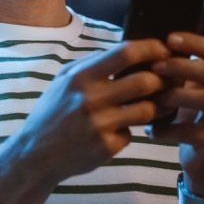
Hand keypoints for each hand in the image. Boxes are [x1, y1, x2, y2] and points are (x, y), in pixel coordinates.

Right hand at [9, 38, 171, 184]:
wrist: (35, 154)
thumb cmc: (53, 112)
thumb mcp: (64, 80)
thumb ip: (93, 64)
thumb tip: (127, 49)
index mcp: (81, 76)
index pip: (125, 53)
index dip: (151, 49)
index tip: (164, 50)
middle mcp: (90, 99)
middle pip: (145, 81)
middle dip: (163, 80)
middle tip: (168, 81)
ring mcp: (99, 125)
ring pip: (147, 110)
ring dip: (155, 108)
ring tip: (152, 106)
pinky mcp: (106, 147)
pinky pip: (131, 134)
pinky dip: (127, 132)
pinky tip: (116, 131)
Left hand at [148, 33, 203, 195]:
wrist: (200, 158)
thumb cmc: (186, 116)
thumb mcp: (183, 88)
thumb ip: (174, 69)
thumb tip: (144, 46)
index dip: (193, 42)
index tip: (168, 39)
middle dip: (182, 66)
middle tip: (156, 66)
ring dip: (177, 96)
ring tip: (154, 99)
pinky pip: (195, 131)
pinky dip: (170, 129)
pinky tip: (151, 130)